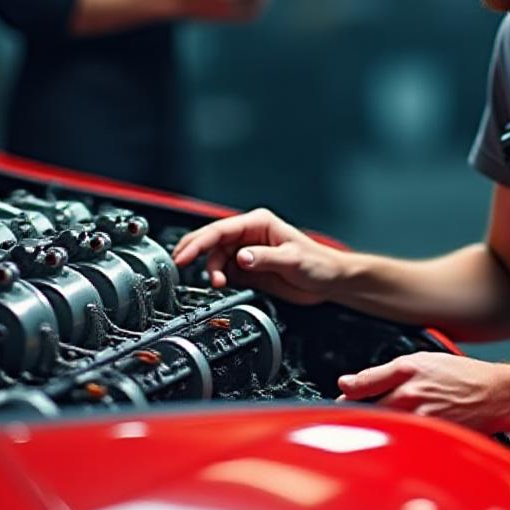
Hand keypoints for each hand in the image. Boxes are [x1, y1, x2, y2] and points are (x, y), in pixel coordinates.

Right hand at [171, 207, 344, 304]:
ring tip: (218, 284)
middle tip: (179, 266)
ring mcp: (247, 252)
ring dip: (211, 271)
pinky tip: (221, 286)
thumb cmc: (318, 263)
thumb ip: (264, 259)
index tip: (184, 256)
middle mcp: (249, 235)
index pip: (220, 230)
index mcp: (258, 223)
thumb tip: (240, 258)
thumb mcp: (292, 260)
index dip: (199, 242)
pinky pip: (225, 271)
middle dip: (194, 252)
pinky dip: (218, 279)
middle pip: (212, 241)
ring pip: (216, 258)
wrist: (329, 281)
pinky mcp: (249, 269)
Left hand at [337, 353, 509, 432]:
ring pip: (385, 428)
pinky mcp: (432, 438)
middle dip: (358, 416)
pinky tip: (399, 444)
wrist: (496, 394)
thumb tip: (348, 382)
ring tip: (376, 435)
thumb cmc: (462, 376)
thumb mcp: (423, 360)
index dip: (347, 394)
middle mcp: (410, 394)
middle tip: (353, 421)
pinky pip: (405, 443)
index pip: (362, 385)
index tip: (341, 400)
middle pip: (369, 410)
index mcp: (406, 370)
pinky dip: (397, 444)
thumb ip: (383, 372)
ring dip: (376, 432)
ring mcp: (420, 418)